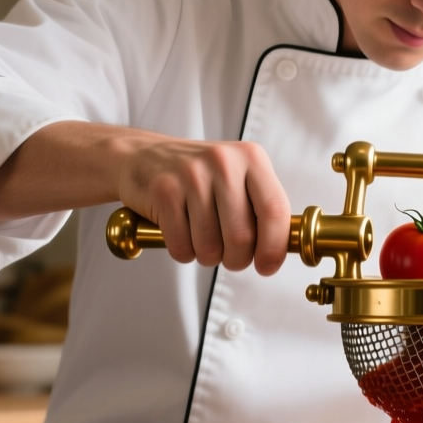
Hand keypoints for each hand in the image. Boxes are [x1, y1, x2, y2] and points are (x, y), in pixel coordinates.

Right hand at [113, 134, 291, 274]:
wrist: (141, 156)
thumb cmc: (198, 176)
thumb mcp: (237, 177)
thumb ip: (261, 207)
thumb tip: (281, 250)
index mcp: (251, 158)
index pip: (275, 210)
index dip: (274, 247)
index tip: (267, 266)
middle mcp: (224, 162)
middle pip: (242, 237)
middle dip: (236, 259)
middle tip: (230, 256)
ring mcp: (192, 175)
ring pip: (210, 247)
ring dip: (208, 256)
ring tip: (202, 239)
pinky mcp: (163, 191)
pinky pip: (181, 246)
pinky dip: (183, 252)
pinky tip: (181, 233)